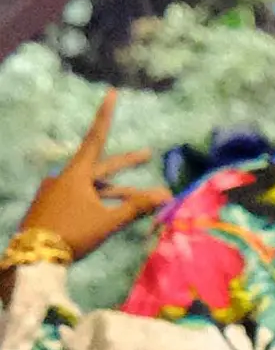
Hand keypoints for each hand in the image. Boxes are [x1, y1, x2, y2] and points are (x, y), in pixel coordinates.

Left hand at [19, 91, 170, 260]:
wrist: (33, 257)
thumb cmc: (73, 233)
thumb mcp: (108, 221)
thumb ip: (136, 207)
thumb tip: (166, 195)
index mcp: (77, 174)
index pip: (96, 137)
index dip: (106, 115)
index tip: (111, 92)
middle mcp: (65, 178)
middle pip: (100, 167)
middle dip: (125, 164)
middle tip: (147, 155)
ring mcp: (55, 192)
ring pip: (92, 187)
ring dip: (115, 192)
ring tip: (138, 200)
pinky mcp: (50, 206)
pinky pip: (80, 198)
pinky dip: (98, 202)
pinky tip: (106, 215)